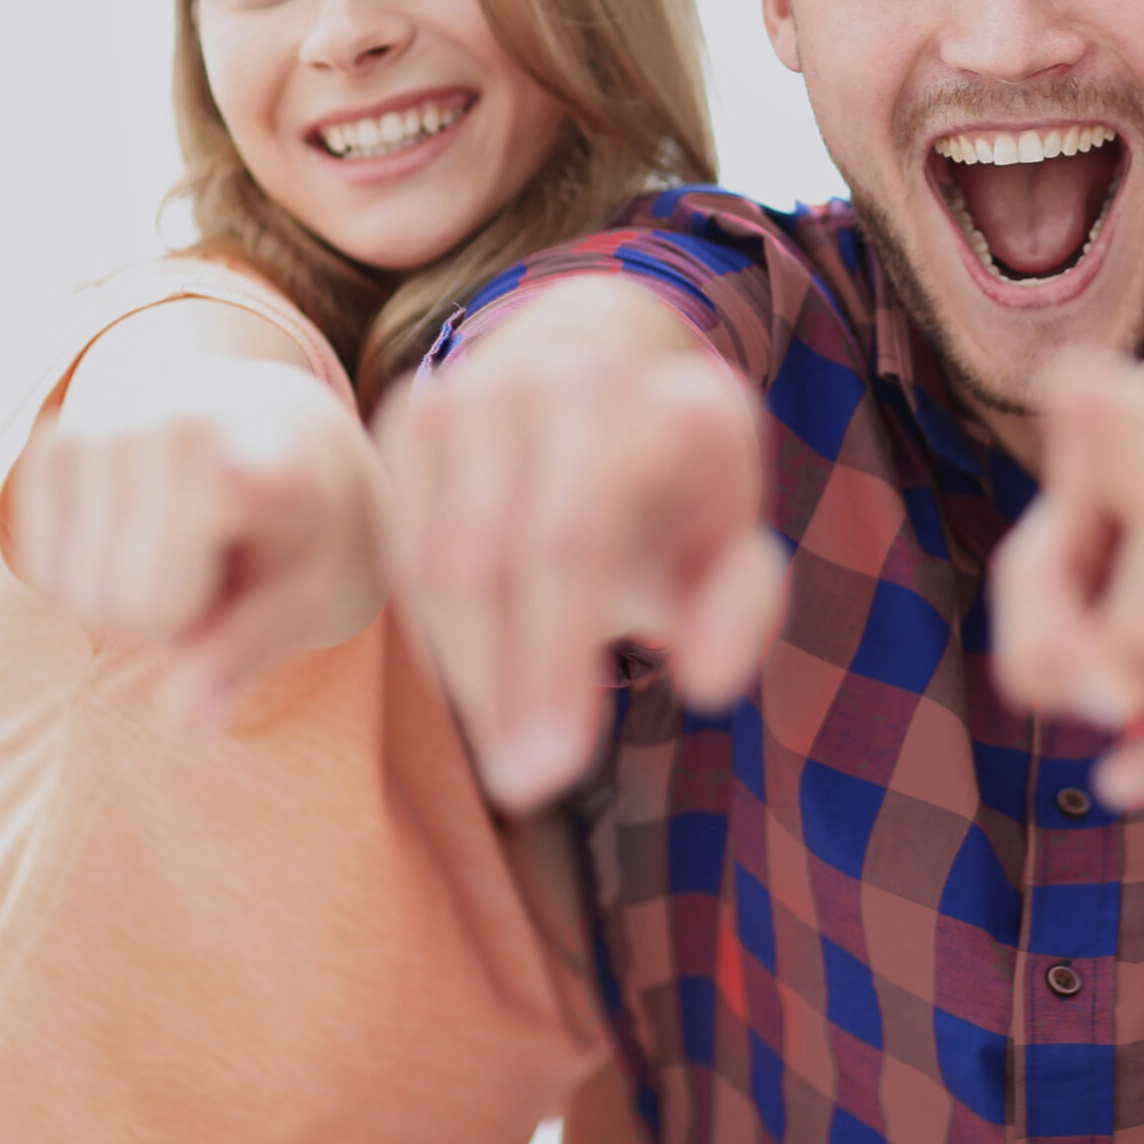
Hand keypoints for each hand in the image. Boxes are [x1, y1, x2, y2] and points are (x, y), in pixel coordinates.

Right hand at [9, 357, 387, 731]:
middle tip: (229, 558)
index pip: (160, 608)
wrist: (293, 434)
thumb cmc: (312, 530)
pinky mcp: (53, 445)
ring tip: (197, 537)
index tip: (263, 566)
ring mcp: (100, 428)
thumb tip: (192, 722)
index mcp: (244, 464)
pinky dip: (91, 569)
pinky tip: (151, 525)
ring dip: (129, 591)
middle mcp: (164, 428)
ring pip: (71, 594)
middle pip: (112, 609)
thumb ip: (248, 653)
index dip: (208, 618)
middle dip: (170, 613)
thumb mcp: (312, 597)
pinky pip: (45, 570)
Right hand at [378, 278, 785, 811]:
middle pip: (499, 559)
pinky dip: (433, 622)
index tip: (555, 770)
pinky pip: (403, 540)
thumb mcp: (731, 539)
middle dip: (508, 686)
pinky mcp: (417, 408)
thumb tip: (705, 681)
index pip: (576, 542)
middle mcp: (563, 375)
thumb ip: (741, 610)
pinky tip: (478, 676)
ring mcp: (479, 384)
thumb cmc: (675, 485)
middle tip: (524, 783)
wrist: (603, 360)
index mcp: (658, 402)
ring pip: (440, 560)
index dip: (556, 661)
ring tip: (508, 743)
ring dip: (470, 668)